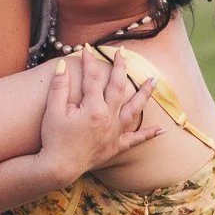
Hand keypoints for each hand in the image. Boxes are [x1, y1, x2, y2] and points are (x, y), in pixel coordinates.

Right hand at [38, 47, 163, 182]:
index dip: (89, 61)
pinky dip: (149, 135)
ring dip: (144, 94)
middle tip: (123, 52)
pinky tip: (161, 130)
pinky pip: (136, 140)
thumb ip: (59, 86)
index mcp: (93, 108)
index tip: (87, 47)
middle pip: (118, 87)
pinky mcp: (115, 146)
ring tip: (154, 81)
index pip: (93, 78)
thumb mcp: (53, 111)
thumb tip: (63, 65)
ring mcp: (114, 132)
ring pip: (134, 109)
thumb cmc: (54, 139)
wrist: (59, 167)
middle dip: (121, 67)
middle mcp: (108, 118)